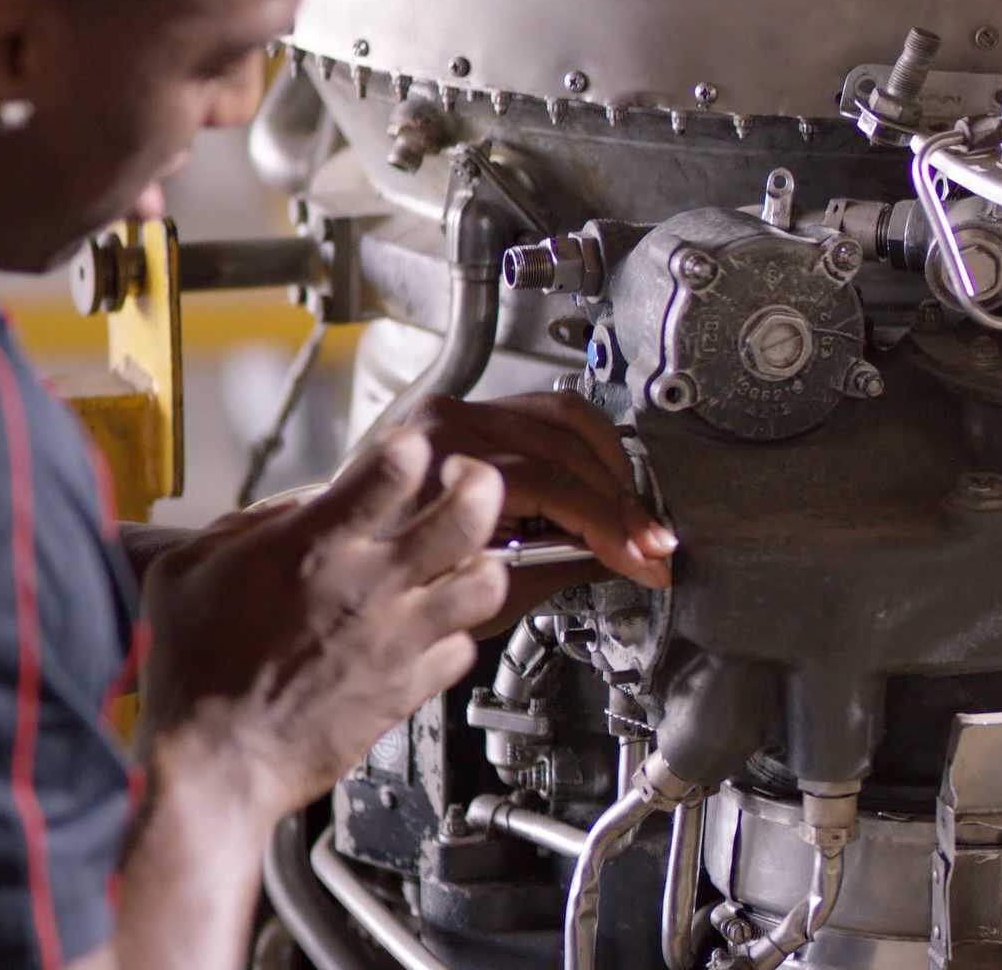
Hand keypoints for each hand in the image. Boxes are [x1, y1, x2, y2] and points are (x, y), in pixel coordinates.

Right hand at [138, 430, 510, 817]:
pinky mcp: (409, 687)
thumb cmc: (191, 673)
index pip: (395, 468)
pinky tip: (431, 629)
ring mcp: (399, 638)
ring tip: (461, 558)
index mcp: (315, 547)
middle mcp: (370, 587)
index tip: (410, 449)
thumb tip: (291, 512)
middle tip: (467, 482)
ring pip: (487, 582)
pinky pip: (463, 648)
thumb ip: (244, 529)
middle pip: (469, 514)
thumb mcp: (187, 572)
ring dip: (481, 562)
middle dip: (480, 484)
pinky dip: (455, 633)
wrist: (210, 764)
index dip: (411, 446)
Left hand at [408, 392, 676, 625]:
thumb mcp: (478, 592)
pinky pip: (551, 411)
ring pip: (568, 419)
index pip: (551, 487)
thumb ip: (556, 565)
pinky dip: (590, 441)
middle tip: (652, 543)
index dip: (609, 526)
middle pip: (565, 452)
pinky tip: (609, 475)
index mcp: (439, 472)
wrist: (349, 557)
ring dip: (613, 467)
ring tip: (634, 512)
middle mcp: (447, 428)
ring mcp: (462, 413)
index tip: (643, 557)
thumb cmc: (398, 582)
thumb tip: (623, 558)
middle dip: (621, 504)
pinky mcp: (478, 411)